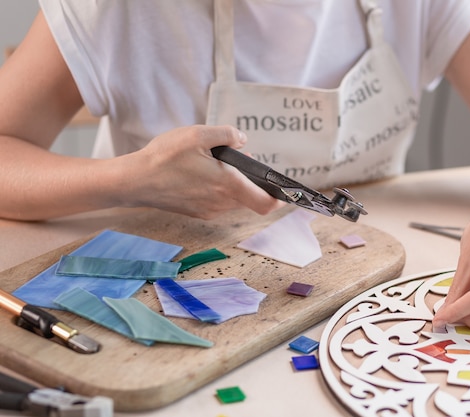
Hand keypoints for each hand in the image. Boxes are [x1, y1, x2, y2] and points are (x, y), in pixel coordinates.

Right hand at [118, 125, 282, 218]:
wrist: (133, 181)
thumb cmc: (164, 158)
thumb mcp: (197, 134)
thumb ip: (226, 134)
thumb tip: (242, 140)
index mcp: (227, 185)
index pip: (265, 203)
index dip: (277, 198)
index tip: (281, 189)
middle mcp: (221, 203)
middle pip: (250, 198)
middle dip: (251, 181)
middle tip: (237, 159)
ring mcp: (208, 211)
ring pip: (234, 200)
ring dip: (234, 184)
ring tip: (215, 163)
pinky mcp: (196, 212)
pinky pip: (218, 202)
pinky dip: (219, 190)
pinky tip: (202, 173)